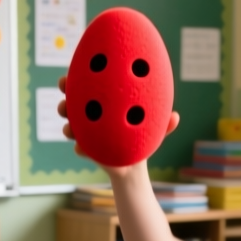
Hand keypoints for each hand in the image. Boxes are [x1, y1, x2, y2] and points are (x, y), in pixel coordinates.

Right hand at [57, 75, 179, 159]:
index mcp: (105, 101)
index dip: (76, 79)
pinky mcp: (88, 150)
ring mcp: (87, 132)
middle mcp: (93, 114)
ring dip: (68, 126)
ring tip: (70, 129)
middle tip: (65, 101)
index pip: (88, 86)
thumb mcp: (154, 128)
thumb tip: (175, 117)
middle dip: (65, 100)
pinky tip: (82, 149)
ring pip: (70, 126)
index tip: (69, 76)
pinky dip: (81, 148)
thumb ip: (163, 123)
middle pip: (72, 104)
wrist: (135, 164)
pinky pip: (80, 148)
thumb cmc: (143, 137)